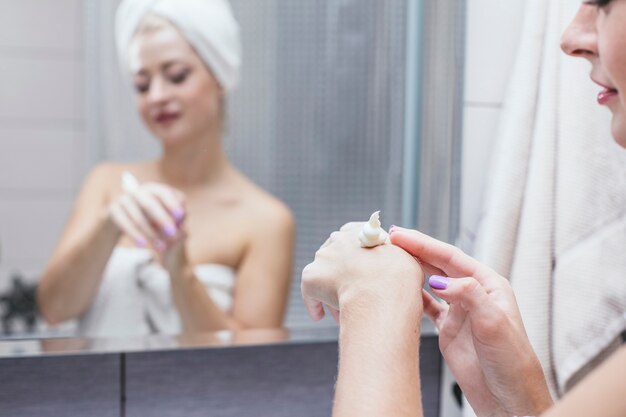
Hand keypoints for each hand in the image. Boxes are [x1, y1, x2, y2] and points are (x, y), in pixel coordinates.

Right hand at [108, 181, 185, 252]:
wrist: (120, 221)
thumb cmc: (149, 218)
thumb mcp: (162, 217)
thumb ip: (174, 218)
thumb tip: (183, 220)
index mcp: (152, 189)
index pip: (163, 192)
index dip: (172, 203)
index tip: (181, 215)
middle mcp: (137, 191)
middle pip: (149, 203)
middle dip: (162, 219)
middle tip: (172, 233)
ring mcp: (123, 199)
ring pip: (137, 216)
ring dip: (150, 233)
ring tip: (161, 247)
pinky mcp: (112, 210)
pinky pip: (123, 223)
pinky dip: (134, 234)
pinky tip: (143, 245)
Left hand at [301, 222, 423, 323]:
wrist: (383, 290)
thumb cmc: (399, 277)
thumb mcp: (406, 257)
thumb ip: (393, 257)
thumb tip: (393, 264)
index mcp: (361, 231)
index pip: (353, 241)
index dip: (357, 260)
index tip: (362, 273)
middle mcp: (339, 238)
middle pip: (337, 260)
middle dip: (343, 278)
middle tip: (354, 297)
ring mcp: (323, 256)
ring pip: (324, 276)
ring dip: (330, 292)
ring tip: (341, 313)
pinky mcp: (311, 276)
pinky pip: (309, 291)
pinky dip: (314, 304)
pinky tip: (319, 315)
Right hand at [390, 227, 552, 416]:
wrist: (508, 399)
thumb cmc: (512, 362)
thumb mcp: (494, 323)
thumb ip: (469, 295)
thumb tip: (439, 279)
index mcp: (488, 284)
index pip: (450, 256)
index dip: (423, 244)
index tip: (400, 235)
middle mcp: (473, 293)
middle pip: (438, 263)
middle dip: (414, 250)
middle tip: (388, 239)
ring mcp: (460, 310)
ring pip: (431, 281)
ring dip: (412, 268)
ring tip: (390, 257)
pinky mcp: (449, 329)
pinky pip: (427, 305)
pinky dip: (413, 295)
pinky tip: (399, 288)